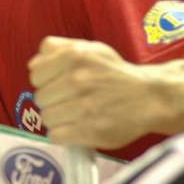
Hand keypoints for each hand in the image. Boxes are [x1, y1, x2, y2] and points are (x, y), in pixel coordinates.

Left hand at [29, 37, 170, 148]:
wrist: (150, 96)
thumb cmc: (114, 72)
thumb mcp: (89, 48)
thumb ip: (57, 48)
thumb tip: (32, 64)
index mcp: (74, 56)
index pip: (35, 74)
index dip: (46, 81)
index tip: (59, 84)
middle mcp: (77, 79)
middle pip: (40, 98)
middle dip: (52, 101)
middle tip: (70, 101)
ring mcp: (85, 106)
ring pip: (46, 117)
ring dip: (58, 119)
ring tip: (75, 115)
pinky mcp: (91, 130)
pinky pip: (56, 136)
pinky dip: (64, 135)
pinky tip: (77, 128)